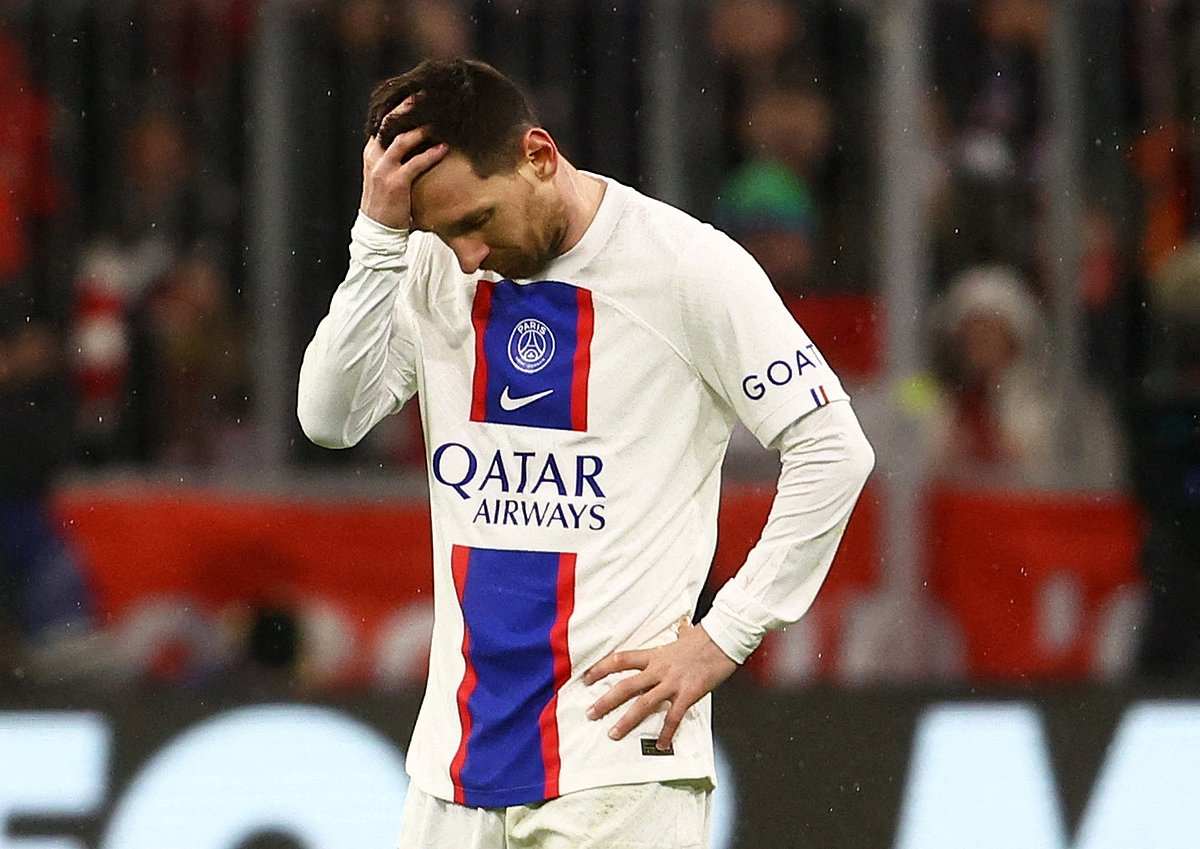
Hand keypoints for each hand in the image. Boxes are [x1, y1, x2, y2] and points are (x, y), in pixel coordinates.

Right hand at [360, 98, 447, 229]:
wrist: (378, 227)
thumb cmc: (387, 199)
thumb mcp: (385, 172)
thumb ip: (395, 155)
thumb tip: (416, 138)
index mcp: (372, 150)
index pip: (384, 120)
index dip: (399, 106)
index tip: (416, 93)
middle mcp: (375, 155)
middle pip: (391, 123)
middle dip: (409, 107)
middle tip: (428, 95)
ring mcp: (384, 169)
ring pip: (402, 139)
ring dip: (422, 128)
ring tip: (440, 119)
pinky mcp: (396, 182)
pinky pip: (415, 163)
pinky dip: (431, 153)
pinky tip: (444, 147)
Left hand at [583, 619, 737, 750]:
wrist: (724, 639)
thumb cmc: (706, 638)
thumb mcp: (687, 634)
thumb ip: (681, 634)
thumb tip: (683, 627)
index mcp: (655, 655)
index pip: (621, 660)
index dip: (601, 669)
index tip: (586, 678)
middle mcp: (659, 669)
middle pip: (625, 685)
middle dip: (606, 701)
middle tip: (590, 713)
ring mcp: (673, 682)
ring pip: (643, 703)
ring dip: (627, 720)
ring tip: (613, 734)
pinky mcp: (688, 693)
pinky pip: (673, 717)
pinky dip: (666, 732)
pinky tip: (660, 744)